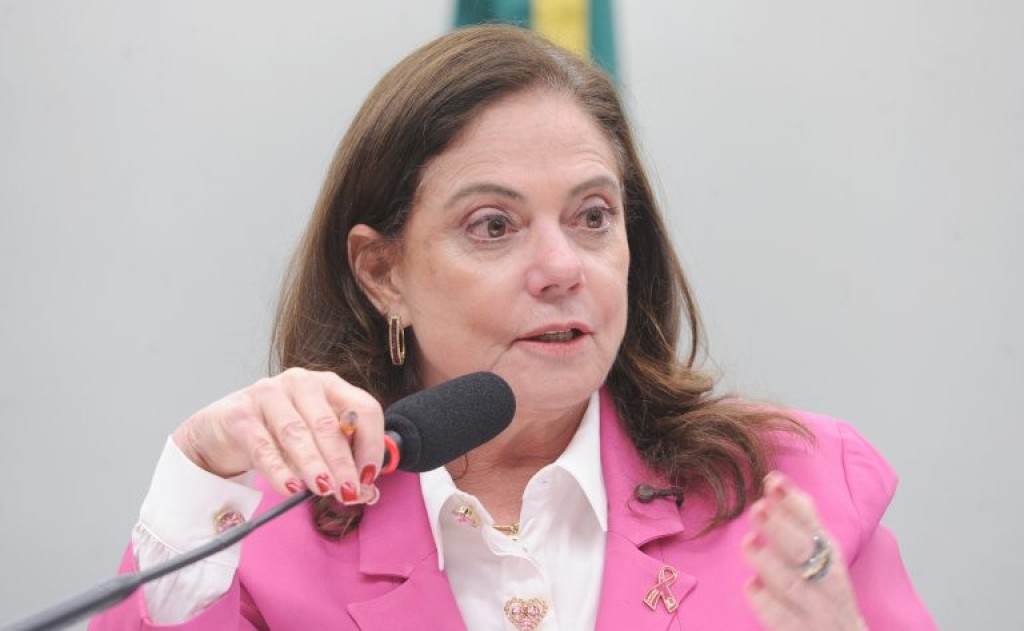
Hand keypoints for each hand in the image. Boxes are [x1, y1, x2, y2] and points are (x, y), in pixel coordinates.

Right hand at [172, 367, 384, 504]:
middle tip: (348, 492)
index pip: (363, 408)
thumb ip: (341, 464)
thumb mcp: (315, 445)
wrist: (224, 429)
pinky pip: (264, 447)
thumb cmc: (279, 433)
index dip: (371, 444)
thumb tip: (368, 493)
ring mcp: (269, 394)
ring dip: (314, 465)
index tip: (369, 476)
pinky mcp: (241, 414)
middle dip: (342, 462)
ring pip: (297, 433)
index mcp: (330, 385)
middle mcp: (302, 383)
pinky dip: (279, 471)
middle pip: (329, 424)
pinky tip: (291, 488)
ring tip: (325, 489)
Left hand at [742, 472, 866, 629]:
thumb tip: (776, 481)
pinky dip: (764, 600)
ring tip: (748, 543)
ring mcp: (814, 609)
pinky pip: (780, 618)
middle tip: (757, 508)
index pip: (813, 525)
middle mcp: (826, 582)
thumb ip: (801, 521)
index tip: (772, 480)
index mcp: (830, 557)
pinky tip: (751, 585)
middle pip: (803, 552)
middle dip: (780, 528)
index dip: (793, 502)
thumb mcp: (822, 555)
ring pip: (790, 584)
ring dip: (767, 561)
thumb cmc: (826, 592)